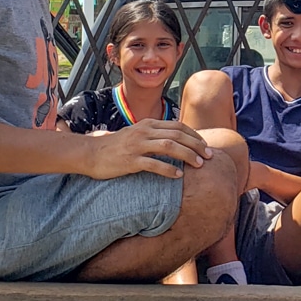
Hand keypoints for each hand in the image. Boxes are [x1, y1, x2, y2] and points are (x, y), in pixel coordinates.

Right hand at [85, 119, 211, 179]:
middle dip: (197, 145)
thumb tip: (176, 141)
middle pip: (178, 135)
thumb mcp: (137, 134)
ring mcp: (137, 145)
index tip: (206, 145)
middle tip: (210, 156)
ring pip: (170, 146)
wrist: (90, 153)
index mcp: (148, 124)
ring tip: (199, 165)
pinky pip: (154, 164)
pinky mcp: (130, 160)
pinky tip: (178, 176)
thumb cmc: (116, 147)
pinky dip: (168, 169)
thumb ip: (155, 135)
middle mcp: (144, 132)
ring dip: (188, 155)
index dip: (195, 136)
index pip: (178, 126)